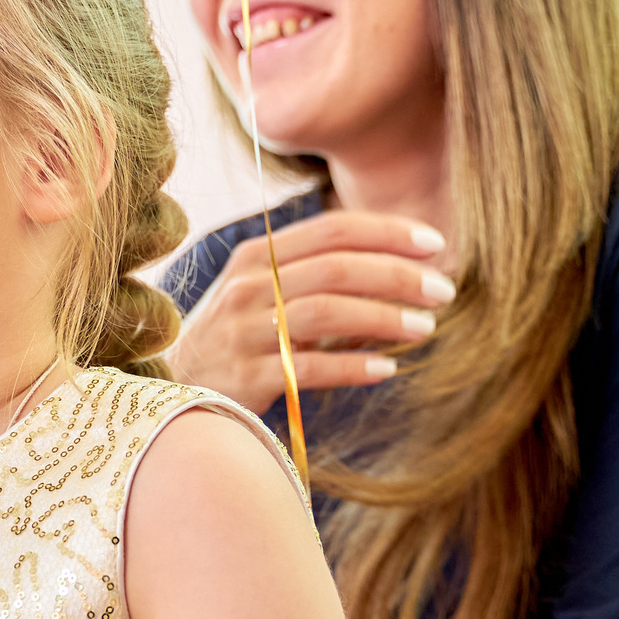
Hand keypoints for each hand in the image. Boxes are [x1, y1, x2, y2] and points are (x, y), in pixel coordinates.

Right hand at [167, 210, 452, 413]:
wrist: (175, 388)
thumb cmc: (236, 338)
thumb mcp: (262, 292)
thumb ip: (315, 272)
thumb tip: (400, 267)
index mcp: (257, 256)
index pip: (332, 230)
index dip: (388, 232)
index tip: (436, 244)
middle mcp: (247, 287)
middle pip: (335, 268)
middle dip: (397, 275)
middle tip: (443, 290)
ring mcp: (242, 331)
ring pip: (324, 312)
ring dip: (382, 318)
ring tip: (424, 327)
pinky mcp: (243, 376)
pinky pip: (308, 367)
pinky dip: (352, 366)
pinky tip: (386, 369)